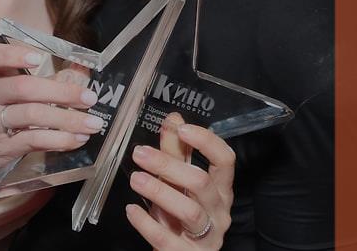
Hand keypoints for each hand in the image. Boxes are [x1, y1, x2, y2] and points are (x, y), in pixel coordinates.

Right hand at [0, 43, 102, 179]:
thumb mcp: (4, 90)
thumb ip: (38, 80)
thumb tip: (79, 73)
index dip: (14, 56)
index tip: (37, 59)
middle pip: (23, 88)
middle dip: (61, 92)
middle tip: (89, 97)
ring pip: (31, 116)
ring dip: (67, 119)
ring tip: (92, 123)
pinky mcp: (0, 148)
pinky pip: (33, 141)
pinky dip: (59, 140)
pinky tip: (76, 139)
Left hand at [126, 113, 235, 249]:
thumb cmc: (180, 218)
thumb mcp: (178, 184)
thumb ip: (176, 153)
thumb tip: (174, 119)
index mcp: (220, 190)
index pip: (225, 160)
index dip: (207, 142)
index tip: (182, 128)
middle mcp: (218, 212)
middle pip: (201, 182)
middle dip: (169, 165)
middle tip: (140, 153)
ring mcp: (206, 236)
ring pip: (189, 210)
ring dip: (159, 191)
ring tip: (135, 179)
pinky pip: (167, 239)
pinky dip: (147, 223)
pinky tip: (132, 210)